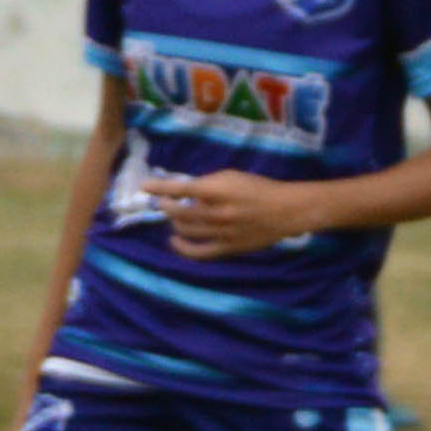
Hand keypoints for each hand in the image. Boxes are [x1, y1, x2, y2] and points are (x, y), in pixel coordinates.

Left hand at [138, 170, 307, 259]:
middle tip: (162, 203)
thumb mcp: (232, 177)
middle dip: (164, 206)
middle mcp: (217, 212)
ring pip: (184, 230)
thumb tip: (181, 191)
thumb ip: (206, 184)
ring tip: (173, 217)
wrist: (286, 211)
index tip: (144, 186)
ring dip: (173, 223)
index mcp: (220, 191)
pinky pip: (197, 253)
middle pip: (177, 212)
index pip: (181, 189)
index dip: (160, 187)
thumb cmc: (258, 189)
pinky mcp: (227, 248)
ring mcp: (221, 233)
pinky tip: (174, 241)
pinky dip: (181, 247)